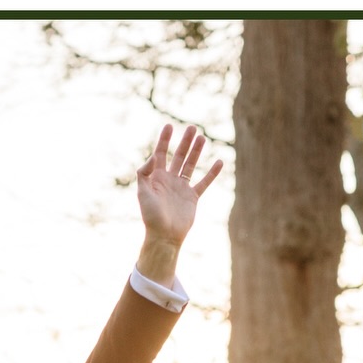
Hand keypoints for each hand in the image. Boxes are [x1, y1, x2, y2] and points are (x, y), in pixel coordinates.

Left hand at [135, 123, 222, 264]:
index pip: (161, 154)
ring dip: (196, 152)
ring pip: (190, 165)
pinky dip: (212, 173)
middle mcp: (169, 181)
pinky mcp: (192, 197)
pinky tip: (219, 162)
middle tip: (192, 128)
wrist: (164, 236)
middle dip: (185, 142)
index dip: (164, 140)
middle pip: (178, 156)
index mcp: (156, 178)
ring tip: (202, 138)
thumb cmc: (151, 216)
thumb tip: (153, 156)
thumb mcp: (142, 193)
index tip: (169, 126)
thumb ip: (144, 173)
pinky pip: (204, 182)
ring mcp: (181, 188)